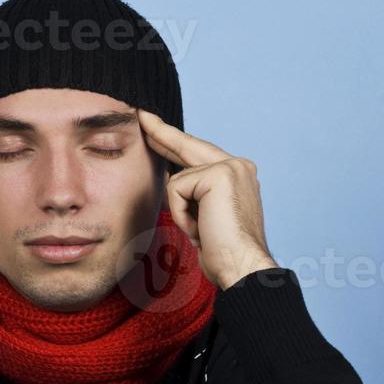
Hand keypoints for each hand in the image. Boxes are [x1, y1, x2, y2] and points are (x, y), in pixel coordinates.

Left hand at [138, 109, 278, 289]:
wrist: (242, 267)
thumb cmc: (223, 252)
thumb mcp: (204, 217)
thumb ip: (192, 193)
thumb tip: (169, 177)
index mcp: (236, 174)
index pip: (196, 152)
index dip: (172, 140)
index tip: (152, 125)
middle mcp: (237, 165)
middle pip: (186, 145)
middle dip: (160, 132)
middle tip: (140, 115)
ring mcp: (230, 167)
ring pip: (176, 179)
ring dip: (180, 212)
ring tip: (201, 232)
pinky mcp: (219, 174)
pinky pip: (176, 188)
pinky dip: (180, 214)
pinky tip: (200, 229)